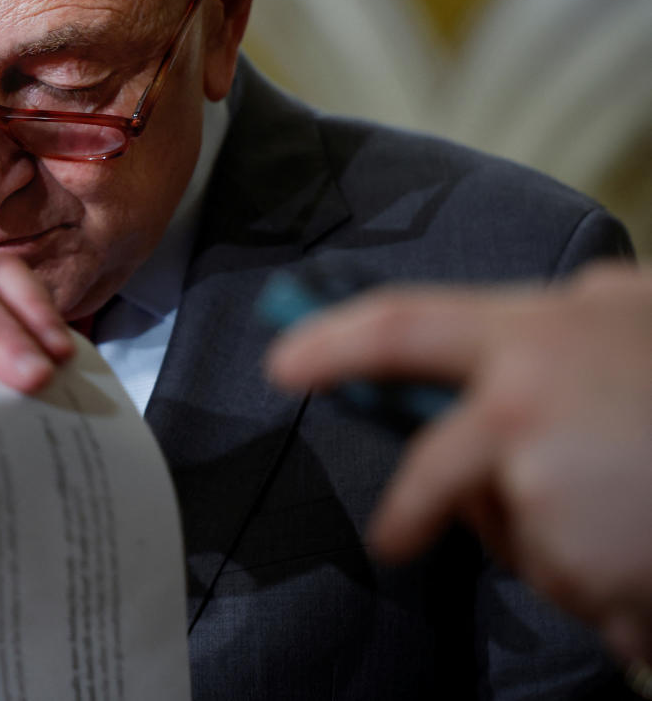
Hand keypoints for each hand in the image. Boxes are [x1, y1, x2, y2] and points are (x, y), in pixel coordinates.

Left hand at [265, 262, 651, 660]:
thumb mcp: (638, 316)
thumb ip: (576, 316)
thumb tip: (537, 317)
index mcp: (535, 339)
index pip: (402, 328)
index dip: (333, 342)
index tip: (283, 364)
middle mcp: (523, 412)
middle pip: (432, 477)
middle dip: (413, 514)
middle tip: (399, 536)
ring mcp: (549, 496)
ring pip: (514, 535)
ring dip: (552, 538)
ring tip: (632, 508)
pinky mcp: (583, 567)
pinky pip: (568, 584)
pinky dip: (600, 582)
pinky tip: (647, 551)